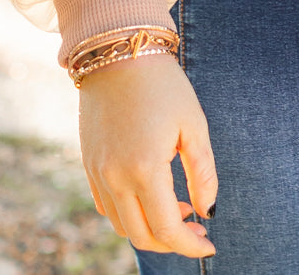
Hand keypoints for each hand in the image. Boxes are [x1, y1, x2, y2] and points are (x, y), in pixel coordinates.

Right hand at [78, 52, 217, 257]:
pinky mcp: (88, 164)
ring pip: (122, 225)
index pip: (168, 229)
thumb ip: (203, 173)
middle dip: (172, 241)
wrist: (118, 51)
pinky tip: (150, 195)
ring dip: (150, 228)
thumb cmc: (163, 84)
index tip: (210, 246)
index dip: (191, 245)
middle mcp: (115, 177)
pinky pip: (106, 206)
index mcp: (145, 168)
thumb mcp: (193, 124)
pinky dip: (128, 214)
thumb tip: (207, 211)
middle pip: (142, 235)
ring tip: (177, 207)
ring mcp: (97, 172)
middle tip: (196, 226)